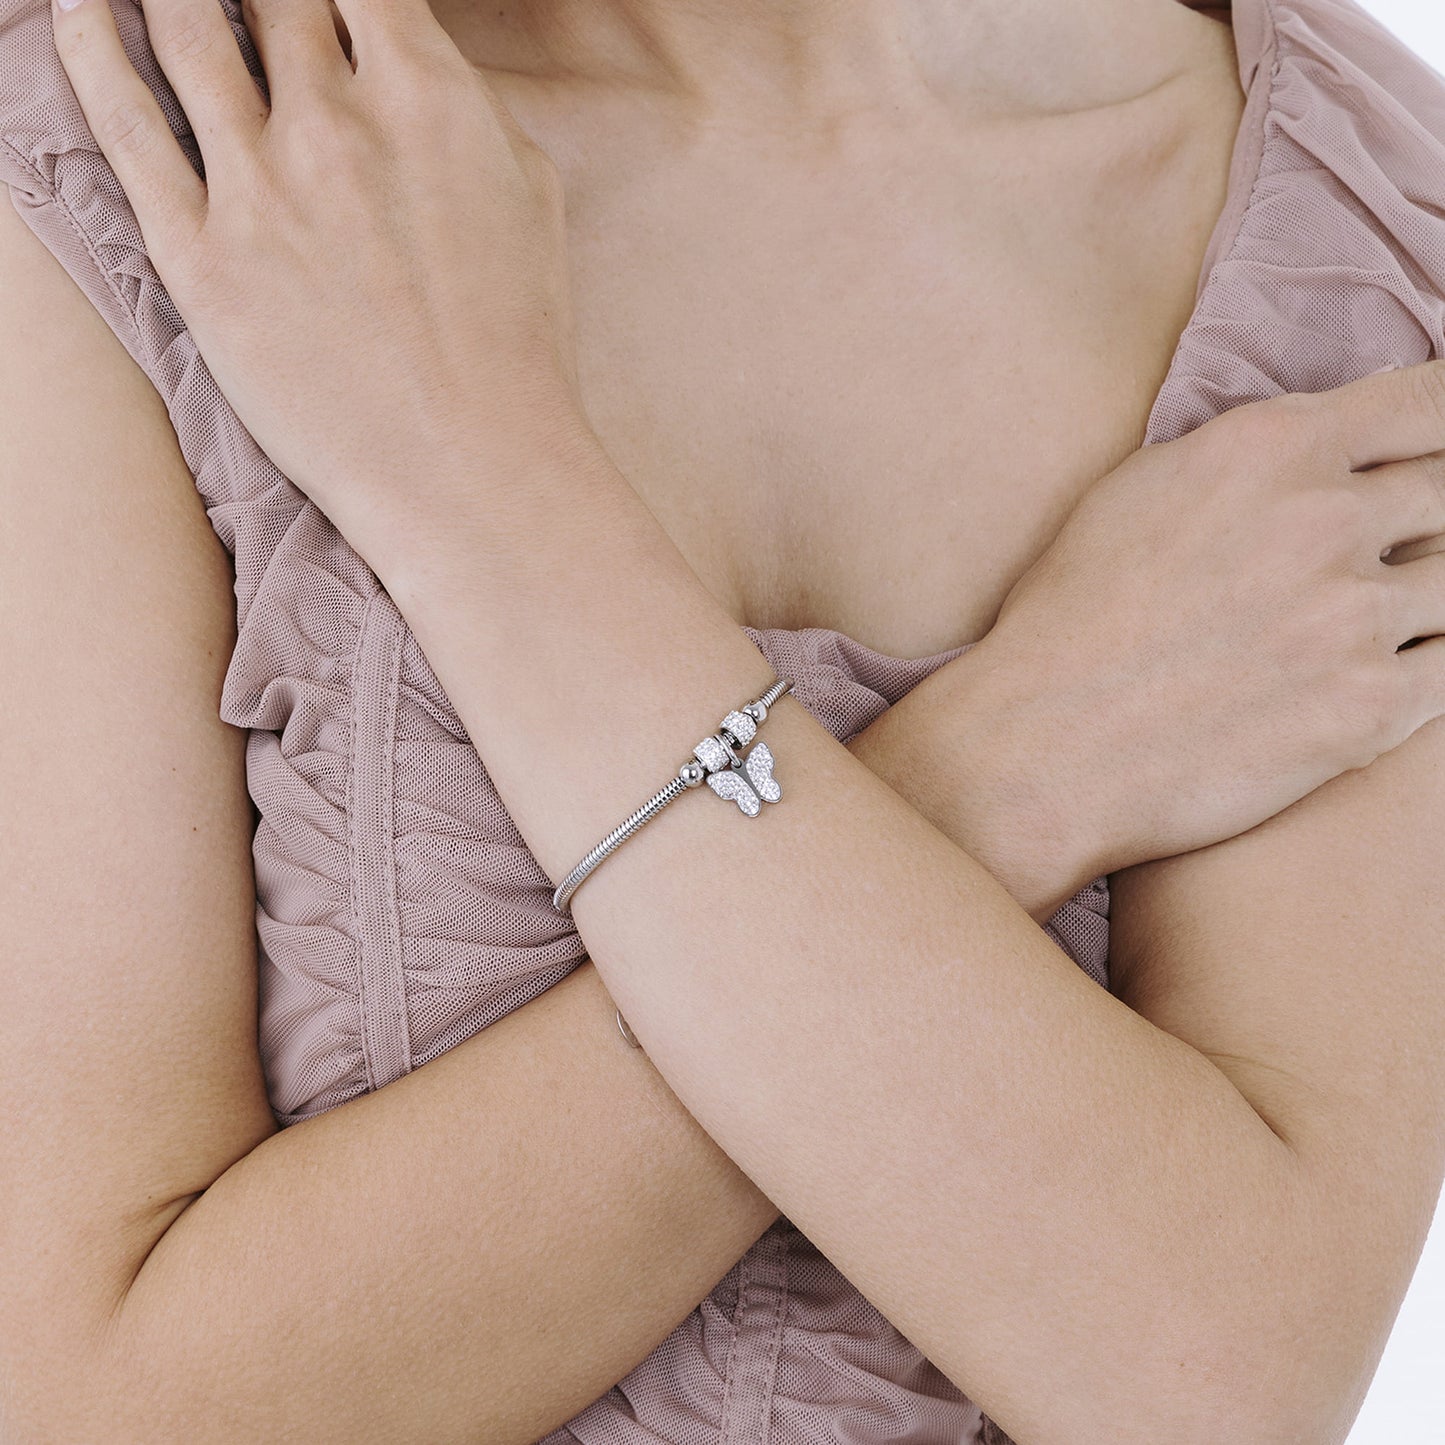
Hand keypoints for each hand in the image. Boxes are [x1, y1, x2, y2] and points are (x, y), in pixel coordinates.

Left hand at [51, 0, 587, 544]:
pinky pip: (122, 125)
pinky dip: (91, 45)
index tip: (322, 1)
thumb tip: (412, 63)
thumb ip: (464, 107)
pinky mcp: (199, 257)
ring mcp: (261, 185)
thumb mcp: (529, 197)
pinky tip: (85, 9)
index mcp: (427, 95)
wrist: (472, 466)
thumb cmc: (517, 344)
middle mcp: (336, 121)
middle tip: (244, 3)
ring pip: (185, 29)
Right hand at [958, 363, 1444, 873]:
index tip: (1441, 448)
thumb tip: (1317, 437)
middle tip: (1375, 558)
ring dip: (1422, 602)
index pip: (1431, 402)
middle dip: (1432, 519)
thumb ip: (1242, 454)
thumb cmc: (1069, 619)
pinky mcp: (1371, 709)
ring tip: (1355, 626)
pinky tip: (1370, 679)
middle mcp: (1326, 518)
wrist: (1044, 744)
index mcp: (1271, 447)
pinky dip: (1419, 671)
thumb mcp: (1138, 490)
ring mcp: (1356, 616)